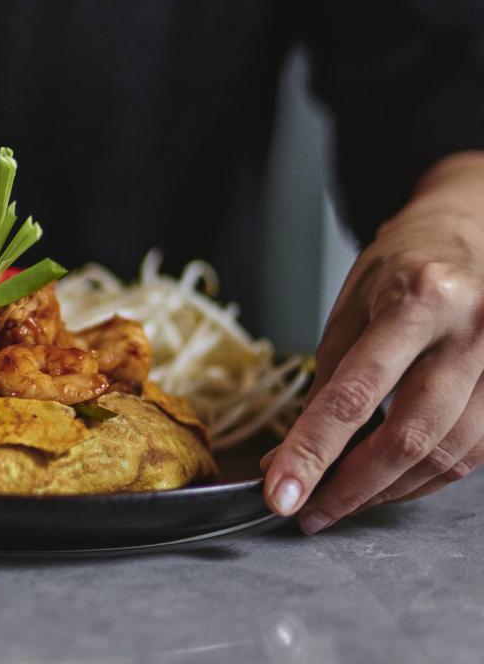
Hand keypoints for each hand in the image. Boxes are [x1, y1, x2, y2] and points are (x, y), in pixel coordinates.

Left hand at [263, 152, 483, 533]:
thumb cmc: (401, 270)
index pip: (355, 393)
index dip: (313, 451)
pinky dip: (424, 477)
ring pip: (447, 455)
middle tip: (311, 511)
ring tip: (342, 500)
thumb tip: (292, 456)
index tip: (281, 492)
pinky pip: (472, 454)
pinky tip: (389, 481)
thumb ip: (327, 382)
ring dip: (388, 489)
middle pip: (410, 435)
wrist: (467, 236)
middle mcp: (471, 331)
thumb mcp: (350, 309)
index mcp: (417, 301)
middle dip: (353, 486)